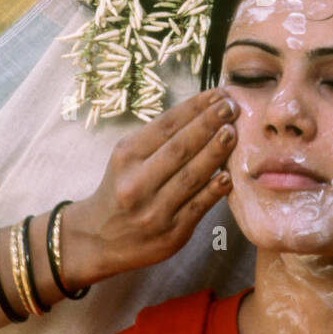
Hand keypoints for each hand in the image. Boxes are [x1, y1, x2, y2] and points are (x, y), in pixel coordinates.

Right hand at [62, 88, 237, 281]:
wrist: (99, 239)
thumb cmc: (121, 190)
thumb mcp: (127, 160)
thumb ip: (158, 141)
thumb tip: (203, 114)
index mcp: (126, 157)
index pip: (165, 126)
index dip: (194, 108)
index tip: (217, 94)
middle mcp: (137, 183)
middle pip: (179, 148)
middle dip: (208, 124)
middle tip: (231, 107)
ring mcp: (154, 210)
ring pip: (191, 176)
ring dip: (215, 152)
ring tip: (234, 132)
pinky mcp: (171, 234)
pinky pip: (198, 208)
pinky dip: (215, 190)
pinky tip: (229, 175)